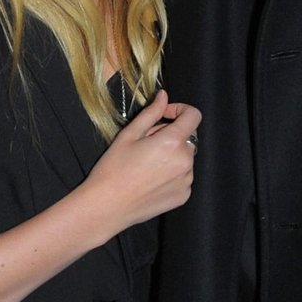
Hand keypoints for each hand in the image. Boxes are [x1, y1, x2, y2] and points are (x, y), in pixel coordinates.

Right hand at [81, 89, 200, 238]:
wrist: (107, 206)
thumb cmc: (114, 168)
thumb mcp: (129, 134)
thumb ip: (151, 113)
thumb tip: (163, 96)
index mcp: (172, 142)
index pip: (193, 116)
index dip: (180, 110)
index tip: (164, 115)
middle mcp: (185, 161)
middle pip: (186, 137)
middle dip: (170, 135)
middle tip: (145, 144)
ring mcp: (186, 181)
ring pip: (185, 157)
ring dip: (172, 155)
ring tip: (146, 164)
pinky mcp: (183, 196)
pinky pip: (183, 176)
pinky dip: (172, 173)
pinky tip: (151, 179)